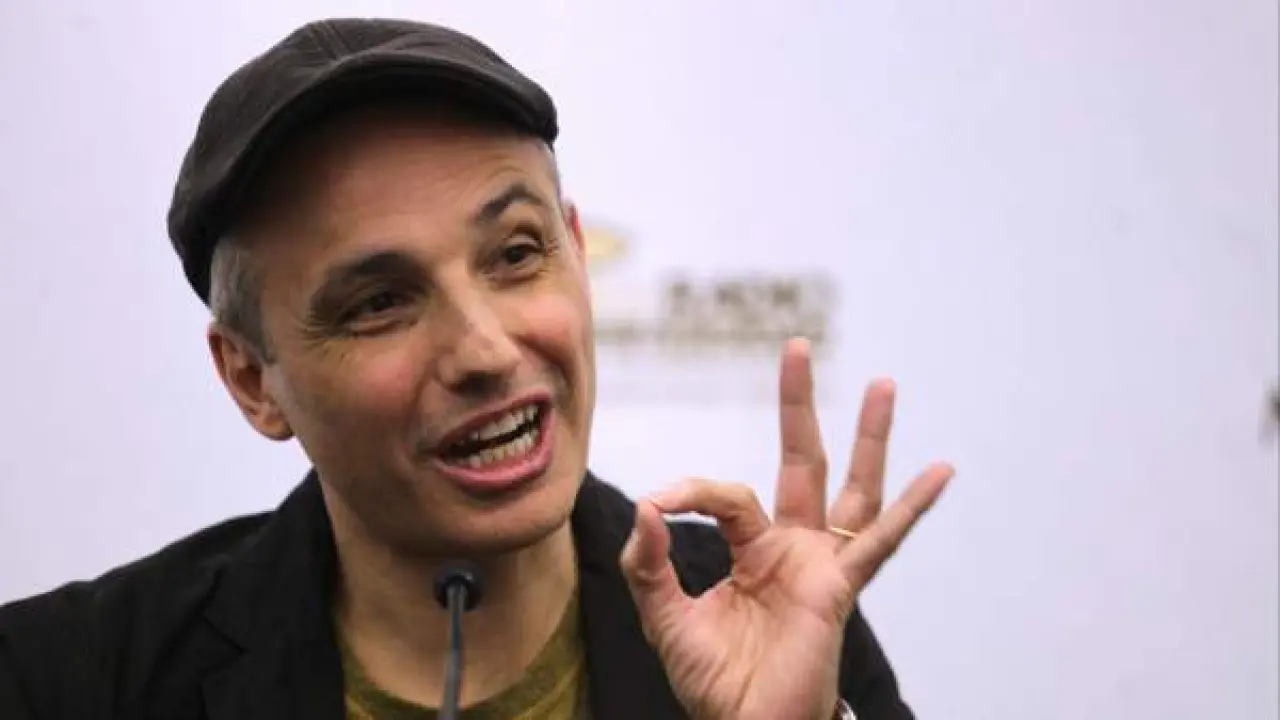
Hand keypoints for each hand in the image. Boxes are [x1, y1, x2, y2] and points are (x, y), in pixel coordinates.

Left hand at [620, 338, 953, 719]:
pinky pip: (880, 543)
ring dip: (868, 437)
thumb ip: (651, 563)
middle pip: (801, 461)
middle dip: (798, 406)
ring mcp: (821, 565)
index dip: (691, 491)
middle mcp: (792, 548)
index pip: (727, 495)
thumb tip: (647, 505)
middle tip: (796, 346)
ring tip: (884, 385)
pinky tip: (940, 471)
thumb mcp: (666, 617)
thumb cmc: (715, 683)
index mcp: (752, 550)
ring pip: (851, 488)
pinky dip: (912, 507)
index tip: (658, 504)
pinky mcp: (840, 589)